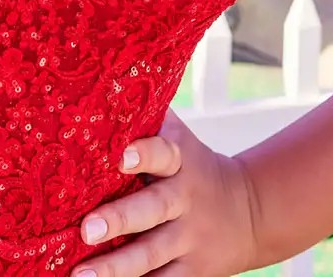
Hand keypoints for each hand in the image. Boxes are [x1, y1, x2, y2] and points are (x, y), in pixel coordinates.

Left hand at [71, 108, 264, 276]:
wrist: (252, 212)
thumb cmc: (192, 166)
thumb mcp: (180, 139)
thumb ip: (147, 116)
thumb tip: (103, 76)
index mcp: (180, 161)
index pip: (163, 152)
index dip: (145, 152)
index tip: (122, 155)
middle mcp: (184, 200)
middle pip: (153, 209)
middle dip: (120, 219)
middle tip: (87, 229)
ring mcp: (188, 239)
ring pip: (151, 254)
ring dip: (116, 268)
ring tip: (80, 276)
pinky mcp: (191, 272)